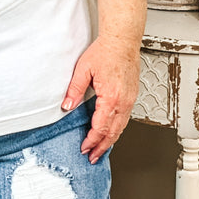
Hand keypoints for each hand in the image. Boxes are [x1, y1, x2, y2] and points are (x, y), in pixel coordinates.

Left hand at [62, 36, 140, 162]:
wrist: (122, 41)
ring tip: (101, 149)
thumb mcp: (83, 69)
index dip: (92, 140)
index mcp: (110, 98)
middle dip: (102, 147)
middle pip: (113, 132)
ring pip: (121, 128)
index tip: (85, 148)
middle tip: (92, 157)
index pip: (100, 127)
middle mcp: (123, 102)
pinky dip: (117, 129)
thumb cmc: (105, 52)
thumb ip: (74, 90)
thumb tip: (67, 106)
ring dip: (110, 140)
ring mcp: (129, 100)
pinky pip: (125, 119)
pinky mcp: (131, 96)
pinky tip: (111, 132)